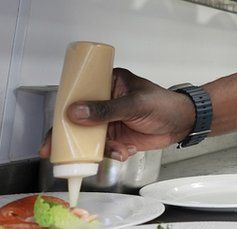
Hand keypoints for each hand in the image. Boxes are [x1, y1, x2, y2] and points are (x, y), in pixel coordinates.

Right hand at [38, 68, 195, 160]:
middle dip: (68, 137)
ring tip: (113, 152)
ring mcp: (108, 121)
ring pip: (89, 138)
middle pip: (77, 119)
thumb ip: (106, 109)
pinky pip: (103, 149)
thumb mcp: (134, 104)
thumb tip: (75, 112)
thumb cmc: (163, 104)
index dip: (63, 109)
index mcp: (107, 83)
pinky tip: (125, 152)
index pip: (79, 93)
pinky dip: (111, 154)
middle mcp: (104, 101)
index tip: (53, 125)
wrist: (182, 123)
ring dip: (95, 149)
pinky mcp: (116, 138)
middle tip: (56, 152)